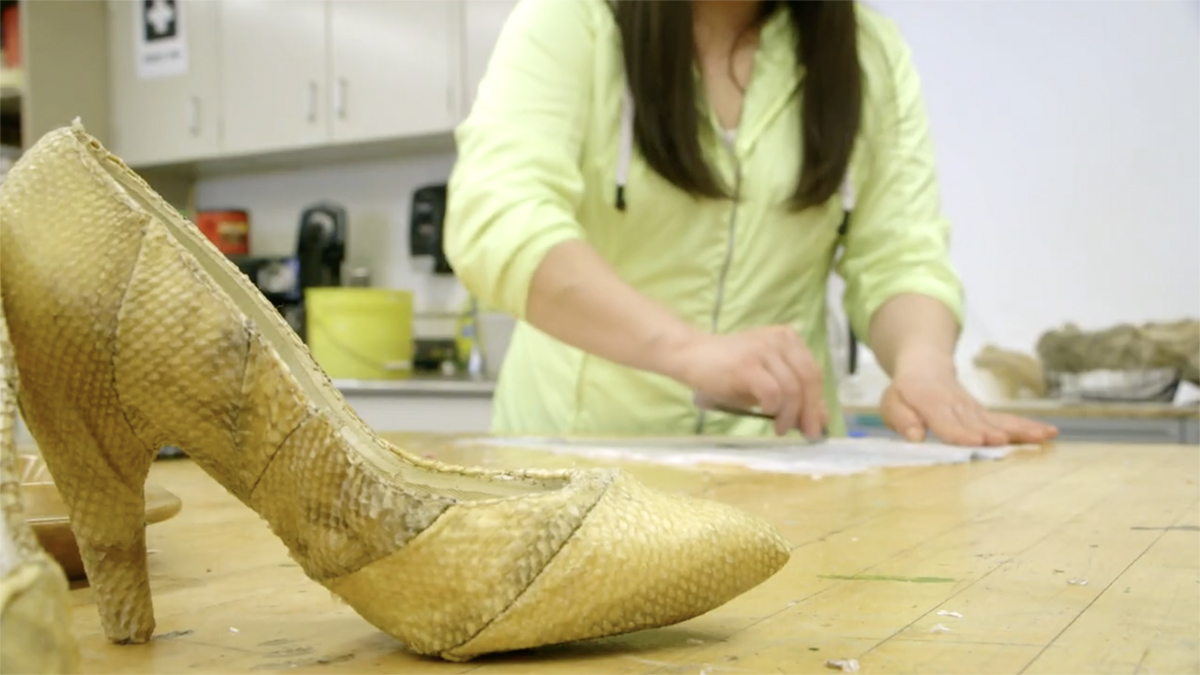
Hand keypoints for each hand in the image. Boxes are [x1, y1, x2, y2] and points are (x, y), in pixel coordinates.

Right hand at [660, 325, 827, 436]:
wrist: (690, 356)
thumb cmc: (728, 371)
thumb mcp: (766, 381)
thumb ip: (793, 395)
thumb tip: (820, 419)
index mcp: (788, 339)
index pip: (813, 373)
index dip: (817, 402)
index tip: (815, 427)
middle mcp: (779, 340)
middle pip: (808, 379)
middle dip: (809, 411)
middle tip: (804, 433)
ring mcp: (763, 350)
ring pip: (792, 388)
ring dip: (789, 414)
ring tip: (779, 428)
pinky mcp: (747, 364)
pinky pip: (772, 391)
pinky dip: (773, 407)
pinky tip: (764, 412)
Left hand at [882, 356, 1057, 445]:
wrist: (927, 366)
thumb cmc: (906, 392)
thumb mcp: (891, 403)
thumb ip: (901, 418)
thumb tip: (915, 435)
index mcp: (930, 402)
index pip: (945, 420)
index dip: (959, 432)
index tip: (975, 442)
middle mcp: (957, 405)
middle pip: (976, 422)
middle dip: (990, 433)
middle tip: (1004, 442)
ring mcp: (974, 409)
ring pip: (998, 419)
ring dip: (1019, 429)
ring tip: (1041, 438)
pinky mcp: (986, 414)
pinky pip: (1008, 420)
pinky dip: (1028, 426)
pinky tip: (1049, 434)